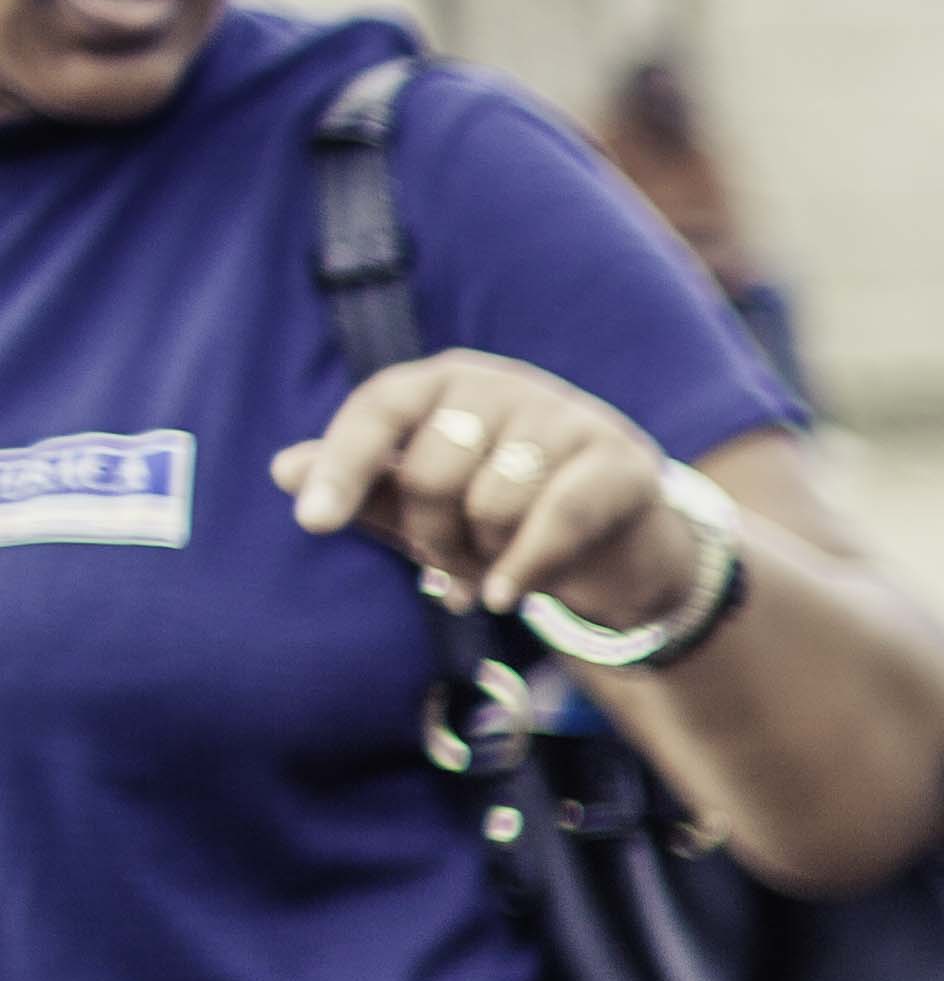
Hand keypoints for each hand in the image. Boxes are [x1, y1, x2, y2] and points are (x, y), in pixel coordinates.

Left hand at [276, 349, 704, 638]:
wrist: (618, 544)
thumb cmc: (507, 514)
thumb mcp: (430, 507)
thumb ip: (367, 488)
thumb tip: (284, 470)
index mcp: (449, 381)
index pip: (382, 407)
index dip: (344, 465)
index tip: (313, 522)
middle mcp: (507, 385)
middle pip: (433, 469)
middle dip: (432, 536)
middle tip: (449, 564)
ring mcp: (570, 418)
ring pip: (494, 501)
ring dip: (487, 556)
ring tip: (496, 568)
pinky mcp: (622, 463)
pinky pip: (556, 519)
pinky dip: (524, 568)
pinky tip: (507, 599)